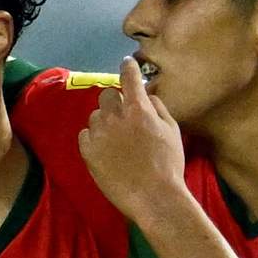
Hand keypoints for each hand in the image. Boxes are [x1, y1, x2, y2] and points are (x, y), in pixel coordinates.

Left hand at [73, 69, 188, 221]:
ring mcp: (99, 134)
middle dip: (115, 101)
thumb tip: (147, 96)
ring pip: (95, 116)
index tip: (126, 62)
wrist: (153, 196)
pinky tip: (105, 150)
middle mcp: (115, 117)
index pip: (129, 79)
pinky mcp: (87, 151)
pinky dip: (93, 138)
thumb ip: (157, 108)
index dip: (128, 68)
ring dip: (104, 121)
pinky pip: (85, 135)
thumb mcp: (172, 130)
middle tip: (123, 115)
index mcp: (139, 109)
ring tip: (116, 139)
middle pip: (106, 95)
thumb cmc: (169, 163)